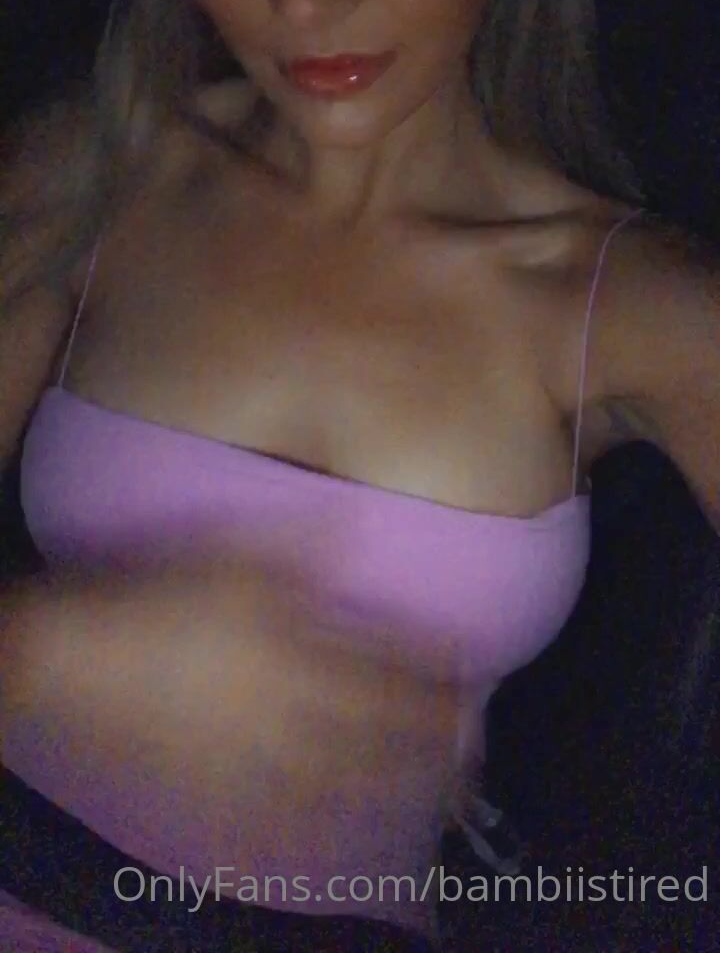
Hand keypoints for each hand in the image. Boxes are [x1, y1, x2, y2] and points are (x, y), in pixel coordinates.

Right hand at [4, 554, 460, 833]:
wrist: (77, 661)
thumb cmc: (158, 599)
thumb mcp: (231, 554)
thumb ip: (301, 545)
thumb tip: (355, 522)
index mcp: (299, 649)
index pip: (385, 670)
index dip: (433, 678)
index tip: (471, 680)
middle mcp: (290, 710)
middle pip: (377, 735)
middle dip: (433, 748)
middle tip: (474, 758)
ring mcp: (257, 760)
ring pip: (342, 786)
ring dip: (396, 795)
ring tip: (436, 807)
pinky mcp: (219, 792)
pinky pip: (280, 826)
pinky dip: (320, 837)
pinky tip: (345, 843)